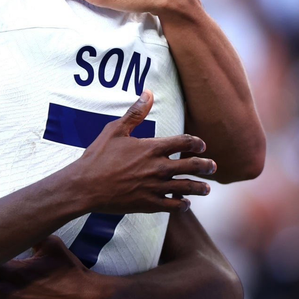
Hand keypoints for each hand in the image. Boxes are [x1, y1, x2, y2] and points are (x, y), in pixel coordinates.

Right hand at [71, 91, 215, 213]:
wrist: (85, 186)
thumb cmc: (98, 156)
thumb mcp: (114, 130)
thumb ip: (135, 113)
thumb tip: (148, 93)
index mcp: (151, 148)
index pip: (185, 142)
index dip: (197, 143)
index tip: (201, 145)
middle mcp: (158, 167)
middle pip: (192, 166)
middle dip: (206, 166)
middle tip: (212, 167)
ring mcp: (155, 187)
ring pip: (188, 188)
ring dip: (201, 187)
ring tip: (207, 188)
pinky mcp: (149, 204)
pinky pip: (174, 206)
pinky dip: (184, 205)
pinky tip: (185, 203)